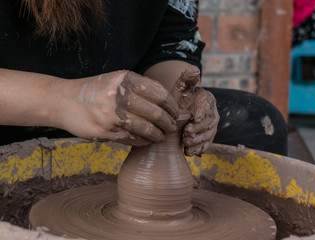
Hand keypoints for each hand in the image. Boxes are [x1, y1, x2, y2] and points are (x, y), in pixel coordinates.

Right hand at [55, 70, 177, 145]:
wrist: (63, 101)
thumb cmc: (95, 90)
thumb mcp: (116, 79)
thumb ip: (138, 87)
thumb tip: (166, 101)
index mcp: (124, 79)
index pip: (159, 94)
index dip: (172, 106)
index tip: (176, 113)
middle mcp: (119, 96)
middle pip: (155, 113)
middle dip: (168, 123)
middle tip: (172, 127)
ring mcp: (111, 115)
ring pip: (146, 129)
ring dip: (158, 135)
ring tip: (161, 136)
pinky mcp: (105, 132)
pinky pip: (133, 139)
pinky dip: (144, 141)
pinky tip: (148, 140)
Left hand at [178, 67, 219, 155]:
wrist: (181, 110)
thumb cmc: (181, 97)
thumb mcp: (182, 87)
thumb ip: (187, 78)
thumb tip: (193, 69)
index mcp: (207, 100)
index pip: (207, 107)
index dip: (201, 113)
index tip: (194, 118)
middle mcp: (212, 114)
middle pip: (209, 125)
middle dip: (198, 131)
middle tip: (186, 135)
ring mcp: (211, 127)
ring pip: (208, 136)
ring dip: (198, 142)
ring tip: (186, 145)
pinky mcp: (207, 138)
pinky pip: (206, 145)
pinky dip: (198, 150)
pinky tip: (190, 153)